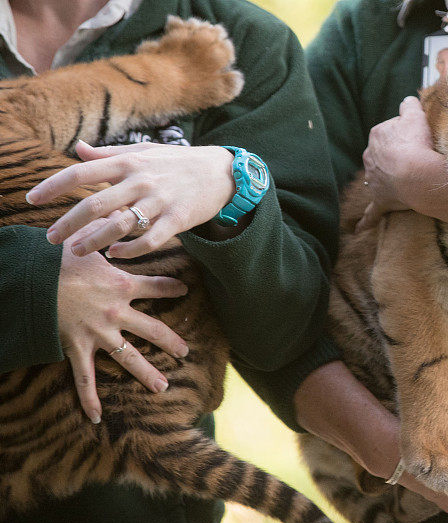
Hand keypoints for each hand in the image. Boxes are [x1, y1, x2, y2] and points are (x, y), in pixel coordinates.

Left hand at [26, 141, 235, 258]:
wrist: (222, 172)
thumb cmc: (178, 162)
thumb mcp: (143, 151)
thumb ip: (108, 153)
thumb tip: (77, 148)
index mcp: (128, 161)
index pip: (81, 171)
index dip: (53, 186)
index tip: (31, 200)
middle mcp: (141, 180)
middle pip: (95, 203)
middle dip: (68, 223)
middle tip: (50, 238)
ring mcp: (160, 200)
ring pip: (120, 225)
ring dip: (95, 241)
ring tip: (77, 252)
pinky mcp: (179, 219)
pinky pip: (151, 239)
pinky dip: (131, 249)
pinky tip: (117, 254)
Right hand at [58, 219, 189, 423]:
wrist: (30, 278)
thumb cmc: (56, 257)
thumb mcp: (86, 242)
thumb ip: (107, 232)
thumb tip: (122, 209)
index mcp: (122, 284)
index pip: (156, 285)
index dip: (172, 287)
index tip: (186, 288)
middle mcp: (117, 312)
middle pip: (152, 329)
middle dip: (170, 341)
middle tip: (185, 352)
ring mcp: (99, 333)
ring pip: (130, 357)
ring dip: (146, 373)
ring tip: (163, 387)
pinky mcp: (77, 347)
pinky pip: (85, 379)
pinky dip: (90, 399)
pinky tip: (97, 418)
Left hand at [357, 96, 447, 230]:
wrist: (415, 173)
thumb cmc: (416, 143)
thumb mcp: (414, 114)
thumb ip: (409, 105)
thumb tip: (407, 101)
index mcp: (376, 136)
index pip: (390, 131)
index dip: (406, 135)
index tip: (418, 139)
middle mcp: (370, 157)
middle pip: (383, 155)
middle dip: (394, 157)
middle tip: (415, 158)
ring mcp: (374, 180)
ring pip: (378, 178)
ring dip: (386, 181)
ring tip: (402, 183)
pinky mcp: (380, 200)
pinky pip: (372, 212)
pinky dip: (366, 221)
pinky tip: (360, 229)